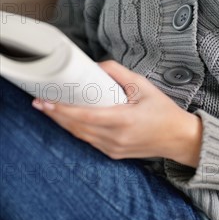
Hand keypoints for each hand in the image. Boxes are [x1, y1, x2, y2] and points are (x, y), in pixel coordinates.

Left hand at [31, 60, 202, 167]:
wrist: (178, 138)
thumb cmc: (163, 110)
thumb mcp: (144, 85)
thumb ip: (119, 73)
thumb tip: (97, 65)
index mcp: (124, 120)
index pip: (86, 116)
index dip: (63, 110)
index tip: (47, 102)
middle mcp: (115, 138)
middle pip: (78, 127)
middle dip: (57, 115)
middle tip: (40, 102)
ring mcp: (113, 148)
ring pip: (81, 136)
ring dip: (64, 123)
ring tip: (49, 109)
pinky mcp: (113, 153)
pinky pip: (89, 141)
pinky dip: (77, 129)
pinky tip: (68, 120)